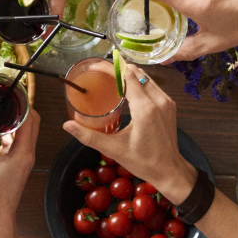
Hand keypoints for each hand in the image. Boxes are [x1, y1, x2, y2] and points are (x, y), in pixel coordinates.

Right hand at [0, 106, 39, 224]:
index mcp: (23, 152)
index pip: (31, 119)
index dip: (23, 103)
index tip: (11, 92)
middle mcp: (28, 153)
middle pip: (31, 122)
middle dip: (20, 108)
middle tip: (4, 97)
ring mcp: (24, 158)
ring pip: (25, 131)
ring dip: (15, 120)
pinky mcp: (17, 163)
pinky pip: (17, 141)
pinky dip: (9, 132)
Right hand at [63, 64, 195, 204]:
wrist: (169, 170)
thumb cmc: (143, 161)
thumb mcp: (114, 149)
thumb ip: (89, 136)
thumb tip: (67, 125)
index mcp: (145, 109)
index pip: (129, 76)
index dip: (113, 67)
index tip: (98, 66)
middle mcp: (159, 100)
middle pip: (138, 73)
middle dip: (119, 68)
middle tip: (101, 72)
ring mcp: (167, 102)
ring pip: (147, 77)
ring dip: (130, 74)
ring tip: (112, 78)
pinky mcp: (170, 105)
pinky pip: (153, 86)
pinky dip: (140, 83)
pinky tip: (127, 90)